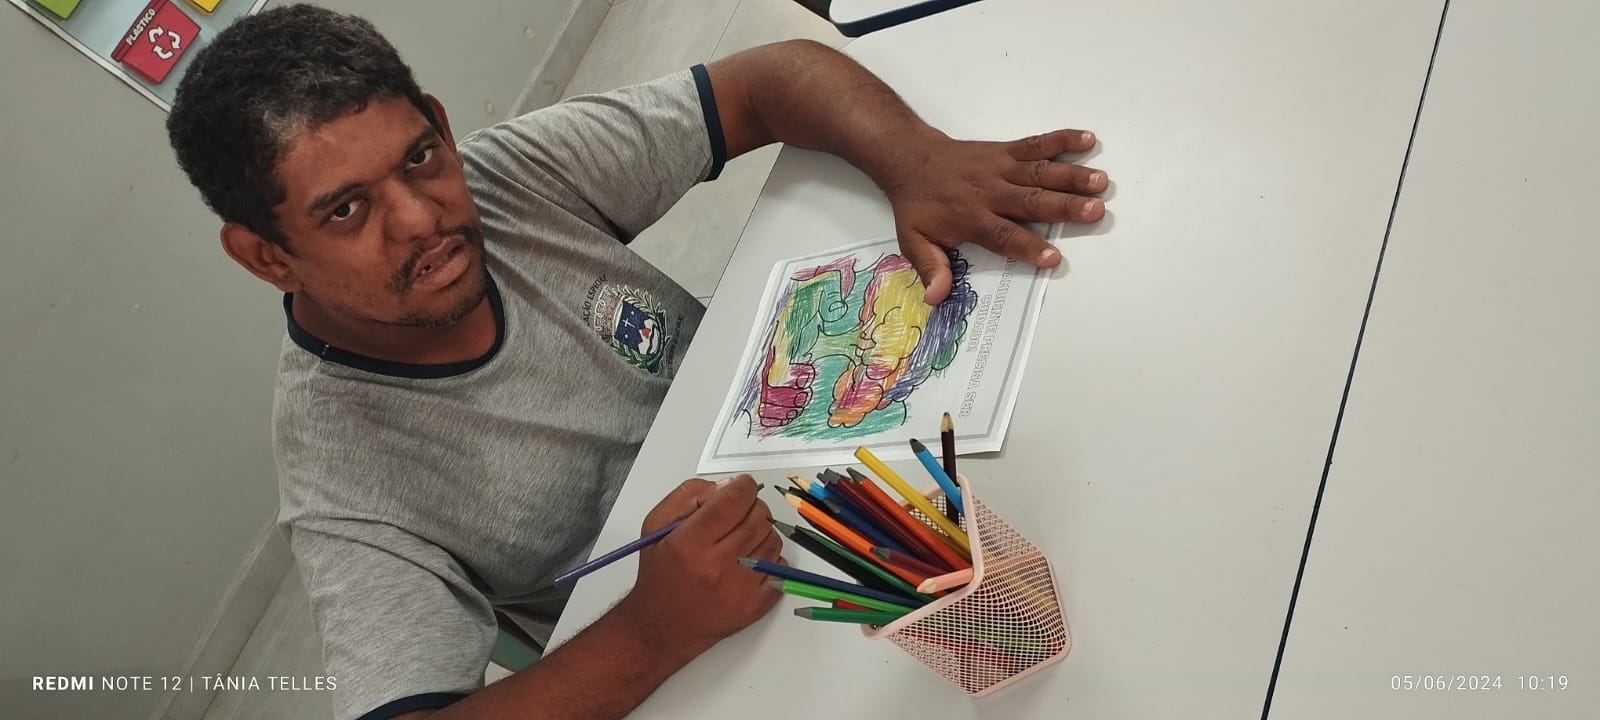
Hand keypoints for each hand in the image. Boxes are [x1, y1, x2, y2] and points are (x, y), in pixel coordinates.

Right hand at [617, 475, 782, 657]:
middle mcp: (717, 566)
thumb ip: (690, 495)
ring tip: (738, 539)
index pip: (734, 499)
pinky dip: (769, 557)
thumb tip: (729, 486)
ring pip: (772, 538)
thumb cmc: (660, 574)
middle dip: (750, 507)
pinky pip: (780, 565)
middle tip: (736, 514)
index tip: (741, 487)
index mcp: (690, 543)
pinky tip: (747, 560)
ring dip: (760, 531)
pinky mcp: (757, 604)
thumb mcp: (657, 525)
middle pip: (758, 516)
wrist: (662, 626)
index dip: (742, 485)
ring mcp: (741, 588)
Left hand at [881, 129, 1108, 303]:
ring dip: (1072, 175)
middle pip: (1032, 201)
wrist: (911, 158)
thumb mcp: (913, 240)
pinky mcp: (1007, 150)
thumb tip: (936, 297)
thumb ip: (930, 268)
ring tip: (1100, 181)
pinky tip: (1087, 140)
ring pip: (1040, 171)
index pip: (1003, 235)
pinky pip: (1036, 143)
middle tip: (1095, 210)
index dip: (1028, 247)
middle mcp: (990, 191)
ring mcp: (1001, 168)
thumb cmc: (918, 204)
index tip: (1053, 257)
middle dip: (1064, 206)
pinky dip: (1062, 140)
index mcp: (970, 217)